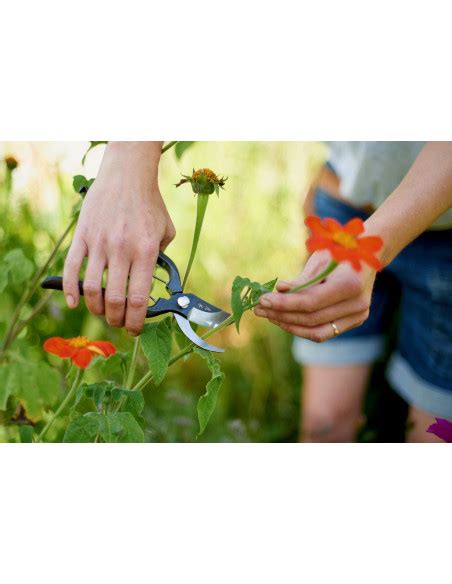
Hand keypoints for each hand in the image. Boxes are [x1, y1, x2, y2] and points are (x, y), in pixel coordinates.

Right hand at [63, 142, 175, 335]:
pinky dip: (70, 290)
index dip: (137, 321)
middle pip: (114, 300)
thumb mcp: (166, 232)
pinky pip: (71, 269)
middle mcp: (121, 250)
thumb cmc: (150, 204)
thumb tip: (154, 283)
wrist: (127, 175)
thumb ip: (161, 259)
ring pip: (91, 289)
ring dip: (95, 309)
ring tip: (102, 313)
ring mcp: (99, 243)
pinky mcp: (83, 236)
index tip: (136, 329)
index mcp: (145, 251)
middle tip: (119, 322)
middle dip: (116, 320)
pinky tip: (75, 303)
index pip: (139, 299)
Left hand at [254, 250, 375, 341]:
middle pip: (311, 318)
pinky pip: (324, 332)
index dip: (284, 303)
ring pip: (317, 331)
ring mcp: (358, 316)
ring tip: (269, 315)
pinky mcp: (354, 322)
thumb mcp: (320, 259)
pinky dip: (302, 328)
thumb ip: (301, 280)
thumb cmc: (339, 251)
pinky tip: (284, 319)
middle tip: (259, 309)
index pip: (311, 302)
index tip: (263, 300)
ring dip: (289, 325)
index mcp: (350, 284)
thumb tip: (279, 290)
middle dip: (282, 314)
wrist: (368, 255)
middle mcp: (357, 304)